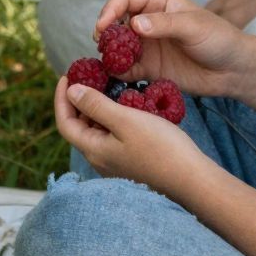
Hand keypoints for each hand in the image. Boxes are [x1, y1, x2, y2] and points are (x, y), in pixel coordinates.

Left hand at [54, 75, 203, 196]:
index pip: (65, 123)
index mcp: (94, 150)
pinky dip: (114, 117)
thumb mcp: (126, 120)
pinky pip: (114, 136)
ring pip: (98, 130)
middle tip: (88, 76)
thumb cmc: (160, 148)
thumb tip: (71, 92)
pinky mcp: (132, 162)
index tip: (67, 75)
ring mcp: (116, 163)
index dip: (61, 98)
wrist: (193, 180)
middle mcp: (101, 160)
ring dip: (98, 107)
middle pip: (80, 127)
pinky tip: (128, 104)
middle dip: (79, 100)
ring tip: (108, 85)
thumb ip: (96, 105)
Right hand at [92, 0, 253, 96]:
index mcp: (157, 1)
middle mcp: (147, 21)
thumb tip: (134, 25)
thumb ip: (164, 24)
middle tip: (100, 46)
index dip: (110, 10)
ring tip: (105, 64)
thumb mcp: (193, 26)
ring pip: (118, 46)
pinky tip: (115, 77)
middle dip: (105, 33)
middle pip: (116, 22)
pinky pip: (127, 68)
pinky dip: (118, 71)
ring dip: (109, 53)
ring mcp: (147, 45)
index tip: (103, 27)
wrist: (233, 70)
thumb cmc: (218, 38)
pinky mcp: (149, 67)